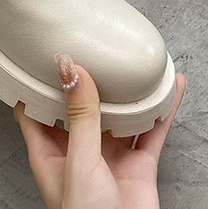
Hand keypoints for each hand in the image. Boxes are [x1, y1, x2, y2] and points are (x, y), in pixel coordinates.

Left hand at [15, 55, 186, 208]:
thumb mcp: (79, 162)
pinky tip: (170, 88)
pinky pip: (152, 130)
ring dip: (128, 91)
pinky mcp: (138, 165)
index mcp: (51, 153)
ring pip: (119, 114)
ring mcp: (110, 157)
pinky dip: (162, 108)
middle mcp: (79, 151)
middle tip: (92, 43)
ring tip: (132, 60)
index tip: (43, 50)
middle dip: (88, 77)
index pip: (37, 109)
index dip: (37, 81)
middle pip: (82, 105)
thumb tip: (71, 70)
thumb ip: (80, 115)